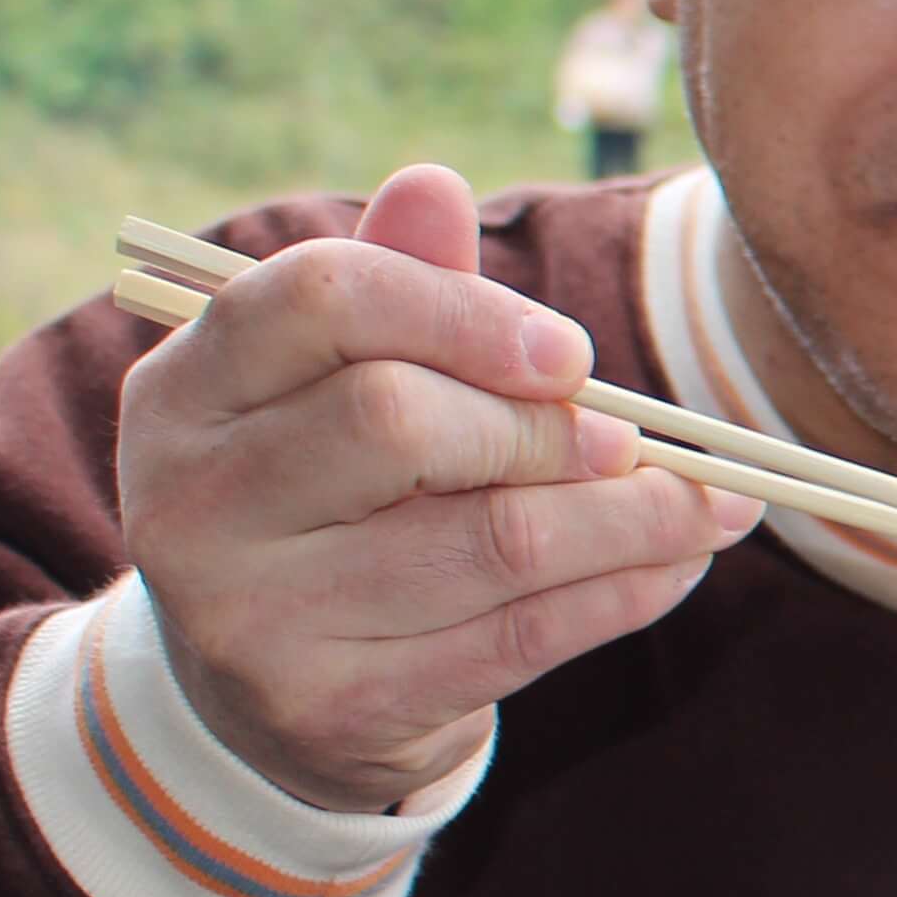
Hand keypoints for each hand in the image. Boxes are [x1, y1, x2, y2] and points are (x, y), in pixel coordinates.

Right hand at [115, 163, 752, 813]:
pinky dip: (625, 591)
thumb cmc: (332, 497)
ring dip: (633, 518)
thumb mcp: (336, 385)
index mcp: (184, 389)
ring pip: (491, 542)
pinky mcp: (333, 711)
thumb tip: (435, 185)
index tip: (570, 352)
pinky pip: (522, 638)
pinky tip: (677, 564)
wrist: (263, 699)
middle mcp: (192, 503)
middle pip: (400, 421)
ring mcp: (252, 618)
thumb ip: (393, 285)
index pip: (321, 299)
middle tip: (633, 441)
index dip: (466, 311)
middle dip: (549, 428)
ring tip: (713, 504)